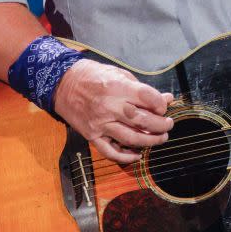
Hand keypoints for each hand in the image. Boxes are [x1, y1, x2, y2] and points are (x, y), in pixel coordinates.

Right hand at [53, 58, 173, 162]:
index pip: (147, 98)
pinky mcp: (92, 136)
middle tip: (168, 125)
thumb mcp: (119, 74)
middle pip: (143, 121)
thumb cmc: (93, 76)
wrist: (62, 84)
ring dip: (150, 141)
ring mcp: (100, 123)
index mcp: (117, 87)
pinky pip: (111, 152)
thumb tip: (166, 99)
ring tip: (160, 138)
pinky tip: (138, 154)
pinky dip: (126, 157)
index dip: (161, 104)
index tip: (165, 107)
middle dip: (161, 125)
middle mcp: (109, 106)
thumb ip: (142, 89)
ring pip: (131, 139)